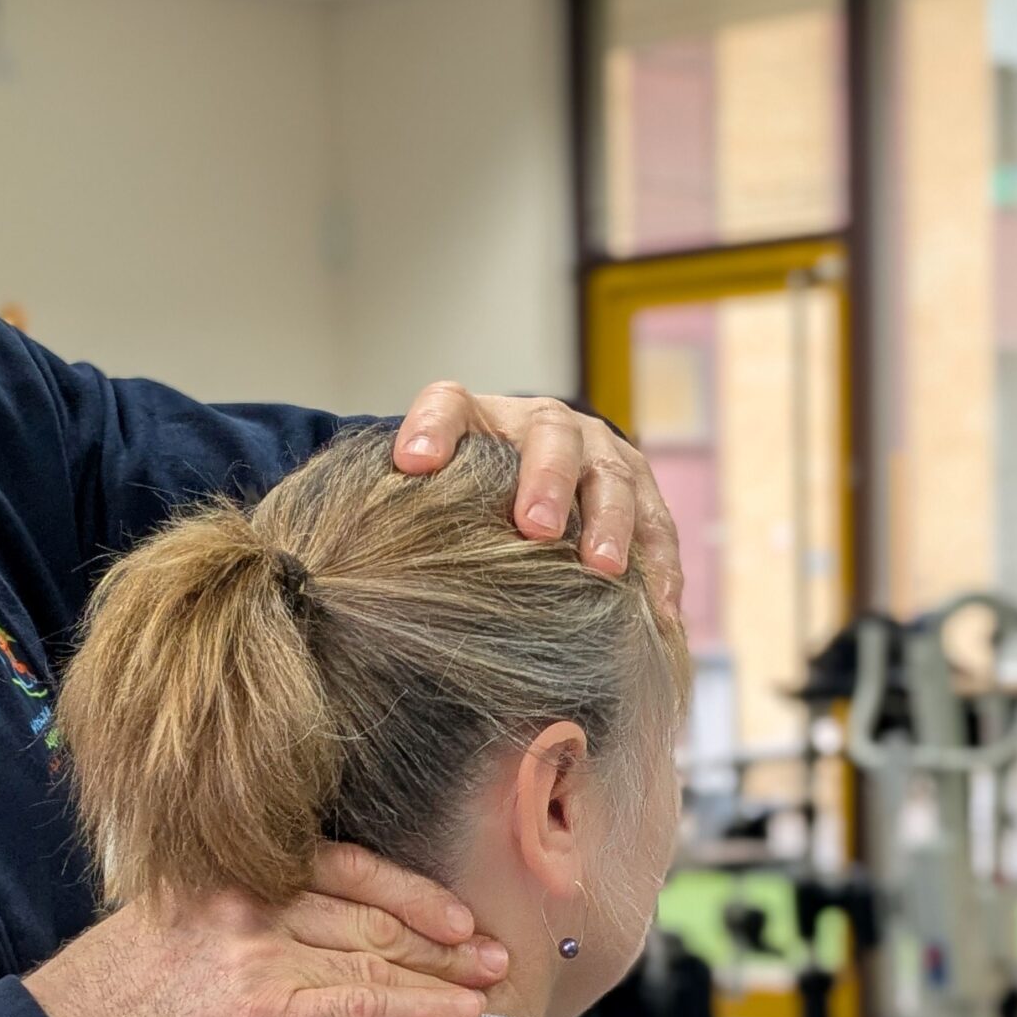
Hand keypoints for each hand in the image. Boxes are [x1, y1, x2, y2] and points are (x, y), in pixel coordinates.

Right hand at [24, 844, 506, 1016]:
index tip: (449, 912)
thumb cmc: (102, 1007)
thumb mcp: (163, 930)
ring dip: (445, 972)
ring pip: (376, 956)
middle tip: (493, 948)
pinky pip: (363, 1006)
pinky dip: (420, 1012)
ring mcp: (256, 953)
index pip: (339, 867)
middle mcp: (246, 901)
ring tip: (492, 983)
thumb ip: (228, 921)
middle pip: (368, 909)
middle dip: (440, 932)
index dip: (405, 890)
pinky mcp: (262, 1012)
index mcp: (224, 875)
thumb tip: (292, 938)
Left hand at [392, 383, 682, 616]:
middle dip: (545, 482)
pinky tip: (655, 611)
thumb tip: (358, 579)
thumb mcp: (434, 497)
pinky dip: (658, 569)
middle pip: (550, 440)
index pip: (449, 405)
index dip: (432, 428)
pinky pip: (657, 530)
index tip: (412, 462)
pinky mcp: (642, 494)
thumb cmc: (469, 499)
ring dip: (609, 524)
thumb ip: (403, 512)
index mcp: (482, 417)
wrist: (530, 477)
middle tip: (534, 528)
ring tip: (601, 569)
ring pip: (612, 480)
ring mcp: (601, 456)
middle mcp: (547, 425)